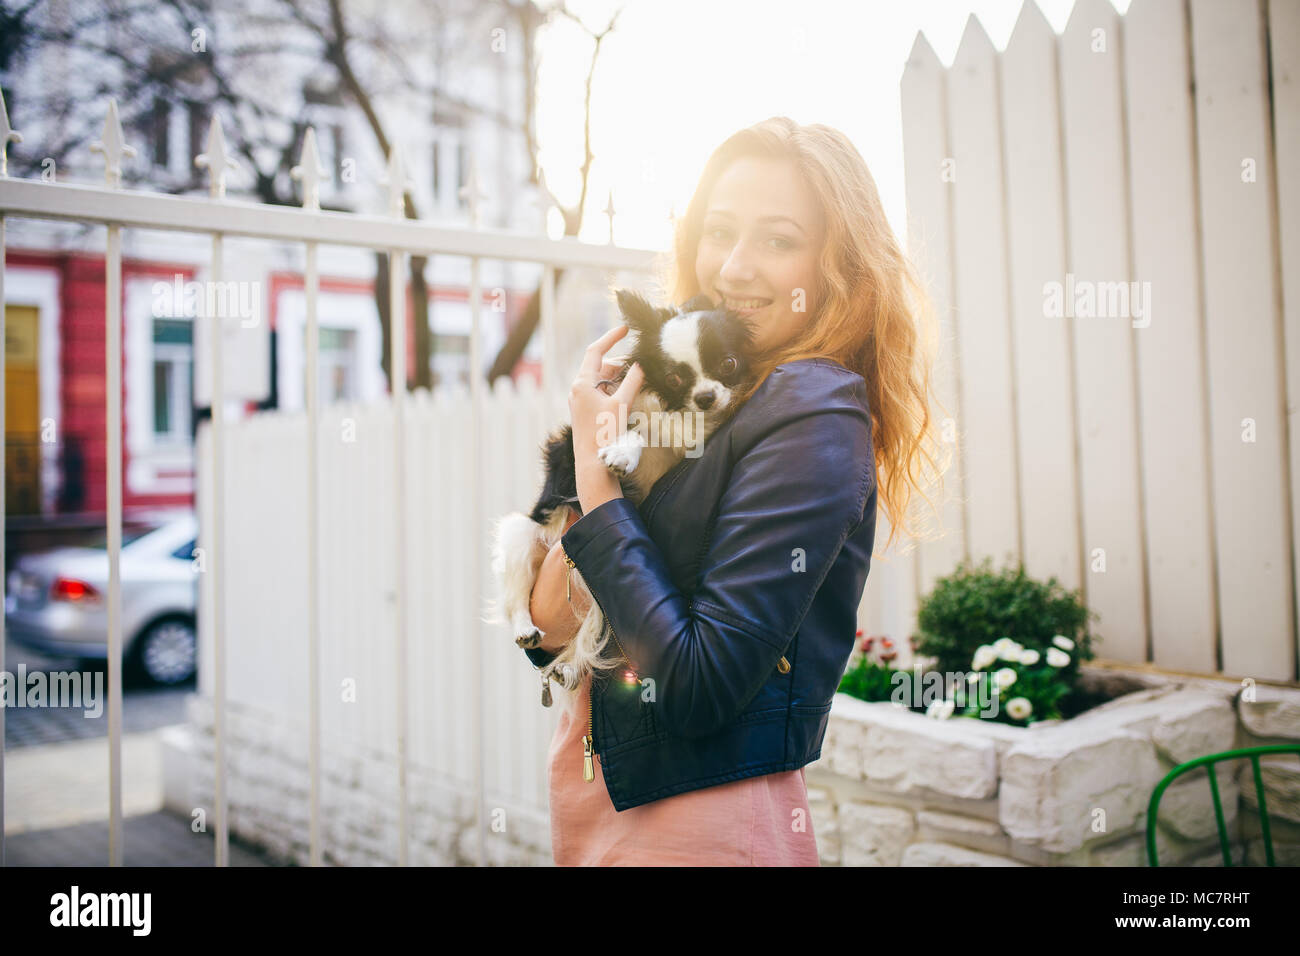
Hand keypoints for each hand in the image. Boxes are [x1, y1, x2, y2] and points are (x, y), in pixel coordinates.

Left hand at [569, 325, 644, 511]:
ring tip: (639, 378)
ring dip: (619, 377)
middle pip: (601, 366)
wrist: (593, 464)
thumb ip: (632, 381)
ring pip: (602, 380)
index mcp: (582, 384)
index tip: (626, 329)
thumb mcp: (622, 404)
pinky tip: (629, 394)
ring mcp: (580, 401)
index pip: (596, 351)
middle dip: (620, 362)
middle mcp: (577, 390)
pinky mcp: (585, 412)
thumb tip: (641, 364)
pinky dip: (615, 389)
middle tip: (641, 362)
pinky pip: (601, 392)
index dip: (611, 337)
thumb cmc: (605, 434)